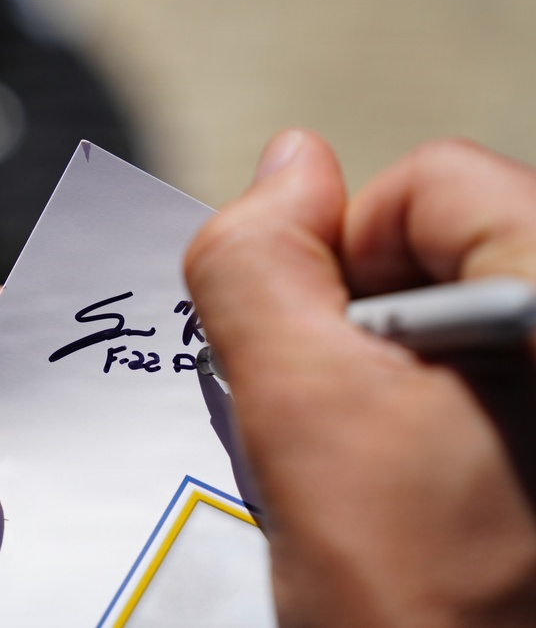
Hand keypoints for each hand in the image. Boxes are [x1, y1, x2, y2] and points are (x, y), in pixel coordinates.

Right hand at [184, 130, 535, 625]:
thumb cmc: (417, 604)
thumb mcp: (307, 413)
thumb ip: (263, 266)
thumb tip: (287, 162)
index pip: (432, 186)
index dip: (342, 257)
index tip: (321, 361)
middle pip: (449, 250)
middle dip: (365, 323)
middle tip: (351, 425)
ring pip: (456, 318)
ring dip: (389, 374)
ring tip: (384, 468)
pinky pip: (482, 371)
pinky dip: (428, 407)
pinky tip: (417, 482)